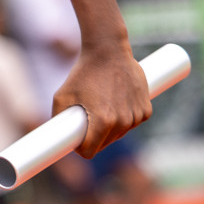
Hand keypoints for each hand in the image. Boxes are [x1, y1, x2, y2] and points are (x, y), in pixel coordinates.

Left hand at [54, 39, 151, 156]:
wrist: (108, 51)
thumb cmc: (83, 73)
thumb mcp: (61, 96)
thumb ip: (58, 120)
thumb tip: (57, 138)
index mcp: (103, 121)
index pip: (90, 152)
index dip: (80, 147)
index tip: (76, 138)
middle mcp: (122, 122)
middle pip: (104, 144)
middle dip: (94, 136)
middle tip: (87, 117)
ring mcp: (136, 116)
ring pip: (119, 135)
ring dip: (110, 127)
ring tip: (101, 104)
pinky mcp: (146, 110)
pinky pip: (131, 123)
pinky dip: (124, 118)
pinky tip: (116, 101)